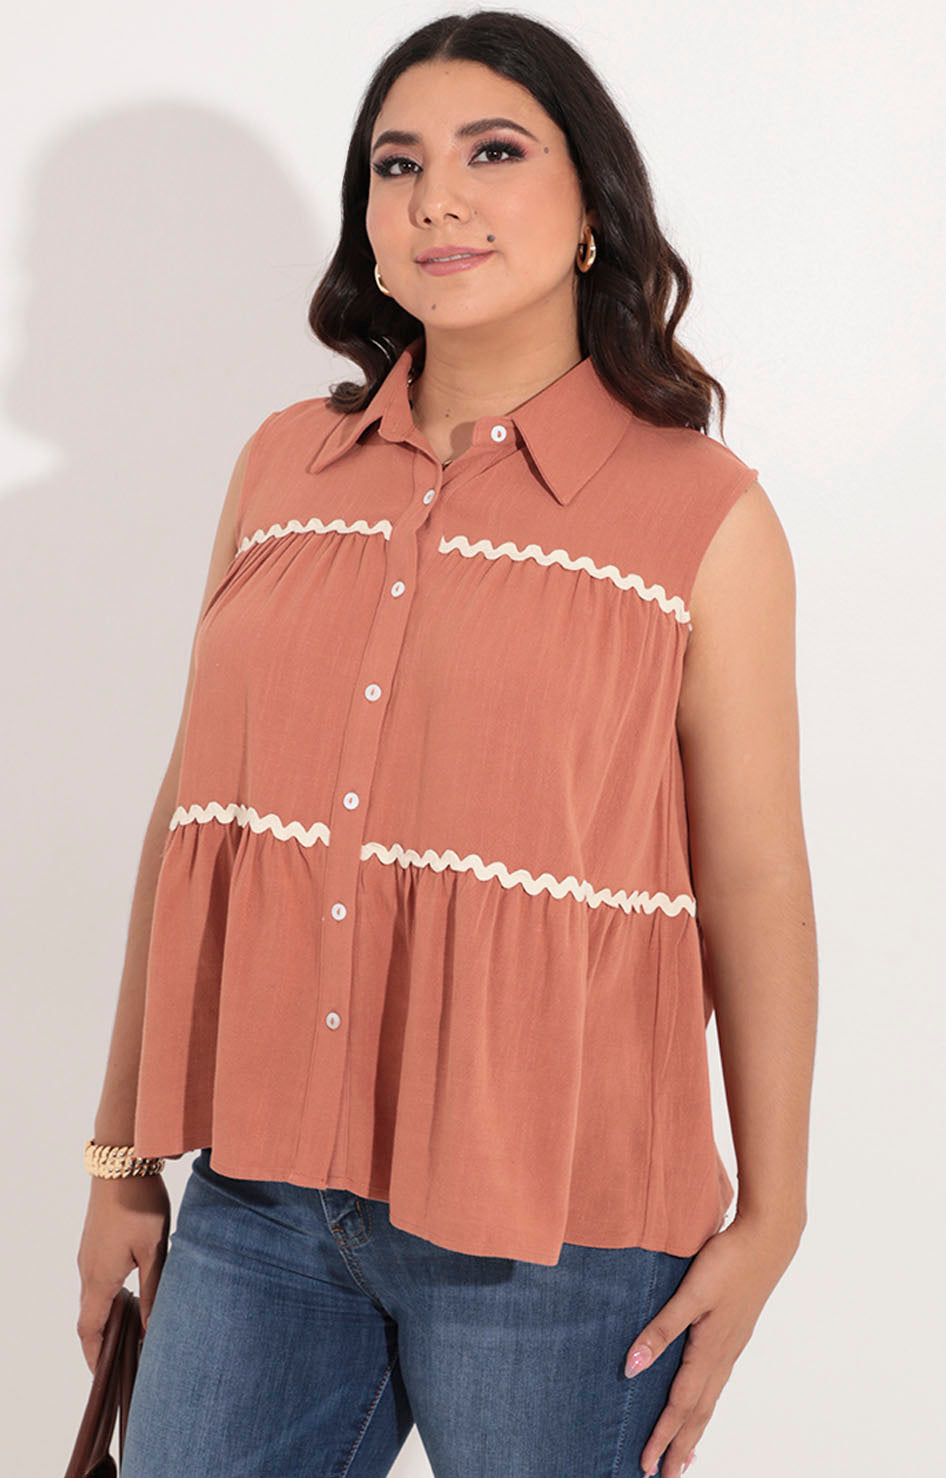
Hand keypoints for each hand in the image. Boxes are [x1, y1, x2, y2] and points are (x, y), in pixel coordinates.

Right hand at [76, 1171, 170, 1374]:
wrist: (121, 1162)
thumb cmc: (139, 1204)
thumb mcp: (154, 1249)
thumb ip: (154, 1290)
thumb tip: (153, 1329)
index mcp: (98, 1278)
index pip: (89, 1330)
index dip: (95, 1356)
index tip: (106, 1377)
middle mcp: (87, 1270)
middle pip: (90, 1317)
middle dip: (105, 1342)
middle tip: (127, 1360)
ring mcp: (89, 1255)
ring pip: (95, 1297)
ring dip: (110, 1318)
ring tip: (135, 1333)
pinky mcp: (95, 1242)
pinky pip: (98, 1279)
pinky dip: (111, 1297)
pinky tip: (134, 1295)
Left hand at [623, 1212, 803, 1475]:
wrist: (768, 1239)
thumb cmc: (729, 1261)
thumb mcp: (690, 1293)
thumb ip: (661, 1329)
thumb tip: (631, 1368)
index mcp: (709, 1351)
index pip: (680, 1405)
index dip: (662, 1436)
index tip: (646, 1465)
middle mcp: (722, 1356)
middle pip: (698, 1412)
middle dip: (679, 1446)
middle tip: (662, 1476)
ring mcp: (732, 1346)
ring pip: (710, 1399)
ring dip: (693, 1429)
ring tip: (683, 1454)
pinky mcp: (735, 1334)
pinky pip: (717, 1382)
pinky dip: (706, 1404)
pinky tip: (703, 1402)